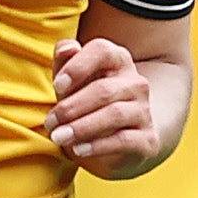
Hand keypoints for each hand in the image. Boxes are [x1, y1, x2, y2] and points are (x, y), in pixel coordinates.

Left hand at [49, 36, 165, 175]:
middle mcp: (135, 83)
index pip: (102, 50)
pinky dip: (98, 145)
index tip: (57, 85)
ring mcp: (144, 111)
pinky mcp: (147, 139)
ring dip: (81, 127)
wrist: (120, 139)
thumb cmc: (86, 103)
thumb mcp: (71, 82)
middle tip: (49, 123)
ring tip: (59, 137)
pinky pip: (124, 140)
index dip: (78, 66)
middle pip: (103, 89)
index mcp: (117, 60)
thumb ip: (64, 62)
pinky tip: (79, 149)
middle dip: (71, 107)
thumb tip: (66, 48)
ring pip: (114, 114)